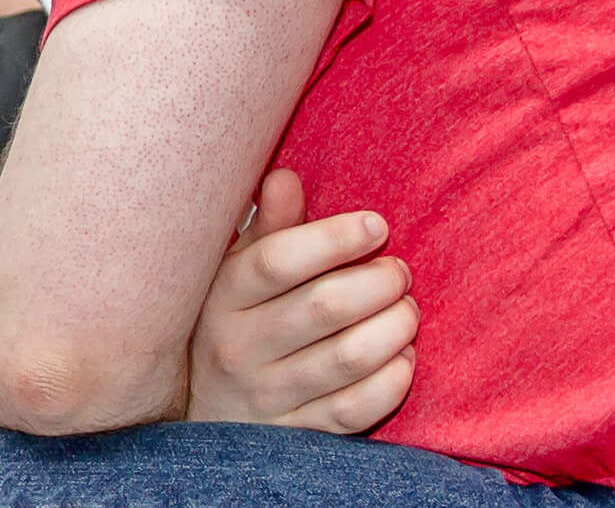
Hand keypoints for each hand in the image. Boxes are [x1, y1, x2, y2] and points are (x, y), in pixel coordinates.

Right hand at [185, 169, 415, 432]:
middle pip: (324, 307)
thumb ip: (267, 227)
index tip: (376, 225)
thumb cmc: (235, 324)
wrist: (207, 416)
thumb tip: (284, 178)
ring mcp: (267, 397)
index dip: (334, 238)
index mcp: (221, 297)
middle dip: (378, 282)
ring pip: (348, 357)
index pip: (278, 261)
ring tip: (408, 311)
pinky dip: (392, 380)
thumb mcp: (236, 273)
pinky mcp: (296, 435)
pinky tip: (403, 359)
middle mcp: (237, 349)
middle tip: (399, 272)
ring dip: (395, 327)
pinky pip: (356, 409)